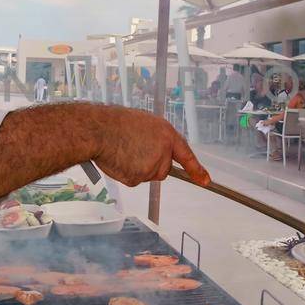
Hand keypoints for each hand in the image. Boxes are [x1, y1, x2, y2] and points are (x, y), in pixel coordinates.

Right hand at [90, 107, 210, 187]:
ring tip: (123, 151)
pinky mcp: (139, 178)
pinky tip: (118, 160)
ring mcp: (152, 166)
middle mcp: (163, 151)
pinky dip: (126, 173)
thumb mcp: (144, 124)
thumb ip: (156, 139)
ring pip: (147, 175)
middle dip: (151, 165)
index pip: (185, 155)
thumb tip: (155, 151)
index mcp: (166, 135)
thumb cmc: (116, 123)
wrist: (100, 130)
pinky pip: (134, 180)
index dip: (196, 169)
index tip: (205, 181)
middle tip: (133, 151)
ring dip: (136, 168)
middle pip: (162, 170)